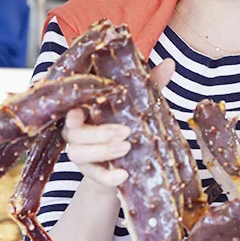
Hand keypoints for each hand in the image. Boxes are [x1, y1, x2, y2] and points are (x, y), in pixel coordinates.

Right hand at [61, 59, 175, 191]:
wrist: (127, 159)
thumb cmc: (128, 121)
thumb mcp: (139, 102)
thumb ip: (150, 84)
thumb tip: (169, 63)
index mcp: (84, 110)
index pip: (70, 107)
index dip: (70, 110)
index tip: (79, 111)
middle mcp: (76, 131)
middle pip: (74, 132)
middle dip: (98, 132)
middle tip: (126, 131)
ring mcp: (80, 152)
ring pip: (78, 153)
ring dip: (102, 151)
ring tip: (127, 148)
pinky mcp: (89, 172)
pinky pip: (94, 176)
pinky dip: (108, 177)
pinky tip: (123, 175)